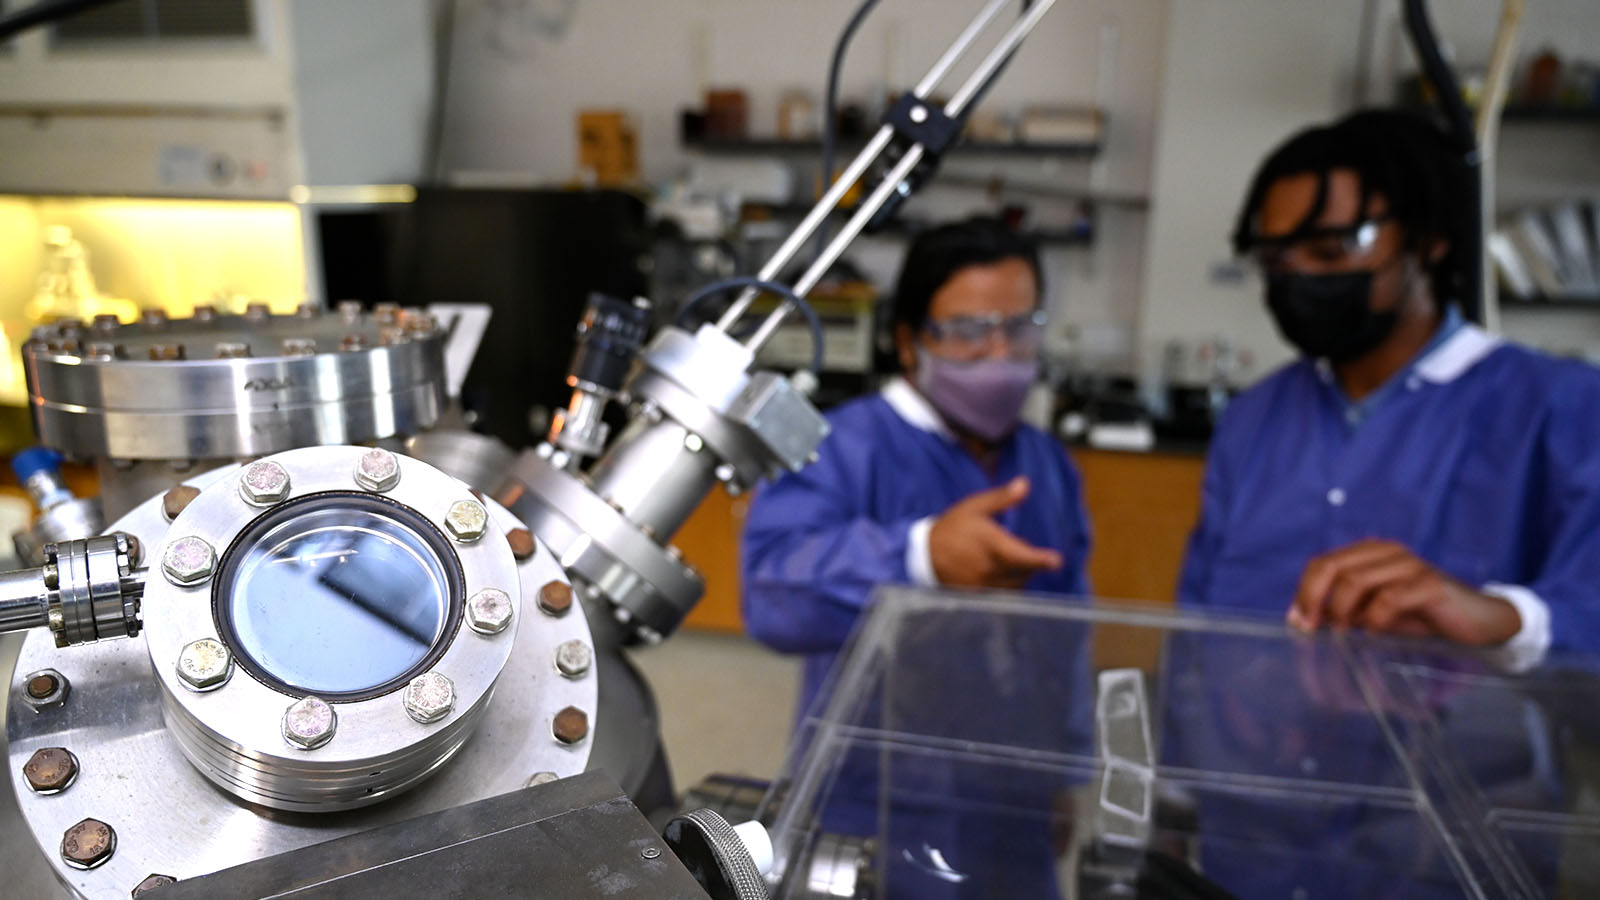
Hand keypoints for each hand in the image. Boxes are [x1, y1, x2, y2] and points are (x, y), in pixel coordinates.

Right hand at [929, 476, 1063, 587]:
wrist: (924, 553)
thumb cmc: (953, 526)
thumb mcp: (975, 507)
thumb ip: (1002, 498)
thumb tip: (1025, 483)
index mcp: (991, 544)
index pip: (1021, 555)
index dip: (1040, 560)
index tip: (1056, 561)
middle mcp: (989, 568)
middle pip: (1024, 571)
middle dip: (1030, 561)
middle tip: (1016, 548)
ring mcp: (984, 584)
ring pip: (1016, 584)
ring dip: (1021, 574)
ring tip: (1005, 559)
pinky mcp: (979, 595)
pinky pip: (1004, 594)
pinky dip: (1010, 585)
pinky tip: (1000, 572)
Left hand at [1286, 539, 1521, 646]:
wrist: (1479, 620)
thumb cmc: (1422, 615)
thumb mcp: (1376, 612)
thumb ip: (1344, 610)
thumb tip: (1302, 620)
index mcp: (1370, 553)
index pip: (1322, 564)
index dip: (1305, 591)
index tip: (1297, 622)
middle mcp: (1387, 552)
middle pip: (1332, 567)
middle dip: (1313, 598)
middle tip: (1310, 628)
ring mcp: (1409, 565)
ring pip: (1355, 580)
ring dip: (1342, 611)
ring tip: (1344, 634)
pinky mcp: (1430, 583)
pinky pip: (1389, 598)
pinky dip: (1374, 619)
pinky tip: (1375, 633)